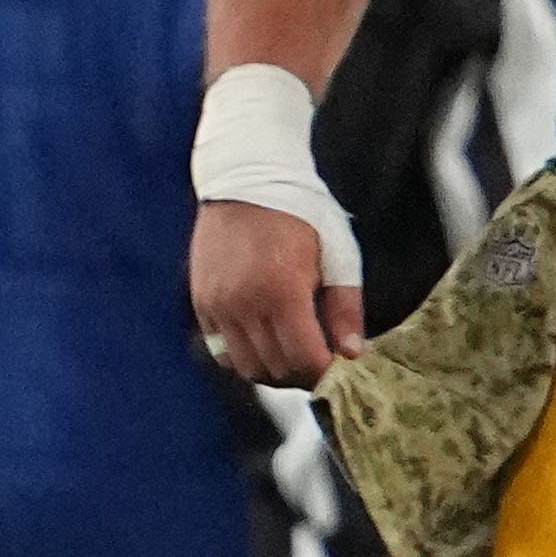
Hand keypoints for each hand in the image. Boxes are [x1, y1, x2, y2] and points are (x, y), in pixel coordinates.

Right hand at [189, 197, 359, 383]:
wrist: (248, 180)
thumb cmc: (302, 214)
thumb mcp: (339, 256)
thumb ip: (345, 308)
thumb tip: (353, 353)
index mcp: (281, 292)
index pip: (304, 359)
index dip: (326, 374)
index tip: (342, 370)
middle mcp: (243, 303)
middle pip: (274, 369)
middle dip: (303, 376)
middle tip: (322, 364)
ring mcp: (216, 305)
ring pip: (244, 367)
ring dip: (274, 371)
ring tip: (296, 355)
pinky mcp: (201, 302)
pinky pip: (221, 350)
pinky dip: (246, 356)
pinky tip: (268, 342)